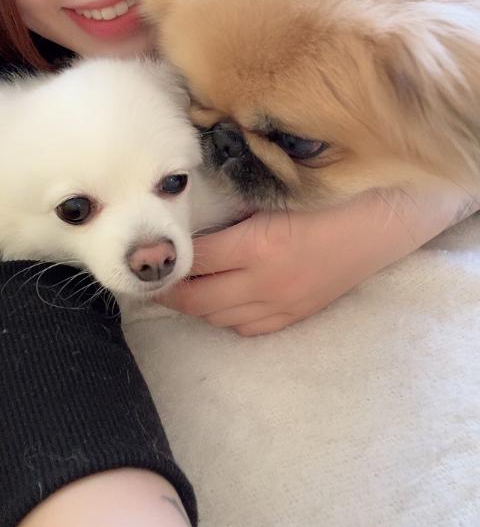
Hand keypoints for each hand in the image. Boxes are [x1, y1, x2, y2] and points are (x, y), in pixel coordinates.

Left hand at [157, 184, 476, 336]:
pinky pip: (248, 328)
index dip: (168, 261)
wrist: (382, 224)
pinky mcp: (296, 316)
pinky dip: (225, 318)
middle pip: (199, 298)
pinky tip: (217, 303)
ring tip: (177, 290)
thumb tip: (193, 225)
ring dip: (194, 306)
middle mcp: (266, 283)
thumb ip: (236, 214)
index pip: (197, 260)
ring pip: (220, 317)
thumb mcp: (277, 198)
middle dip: (170, 291)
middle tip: (148, 280)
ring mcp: (282, 305)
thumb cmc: (329, 199)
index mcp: (259, 246)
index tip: (145, 257)